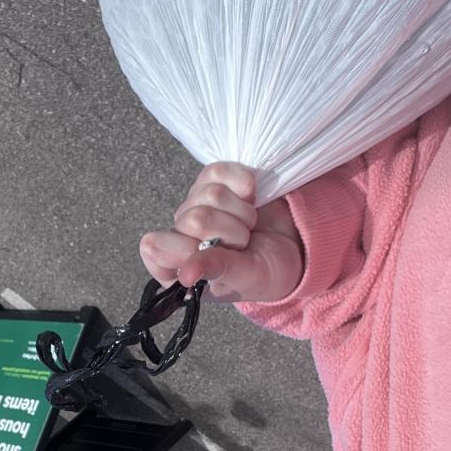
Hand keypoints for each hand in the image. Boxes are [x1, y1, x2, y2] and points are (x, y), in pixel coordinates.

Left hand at [139, 162, 302, 301]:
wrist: (294, 247)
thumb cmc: (264, 271)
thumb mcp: (245, 278)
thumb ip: (216, 271)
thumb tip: (186, 274)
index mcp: (176, 270)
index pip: (155, 250)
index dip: (185, 249)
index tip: (214, 254)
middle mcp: (179, 235)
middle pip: (194, 219)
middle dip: (230, 233)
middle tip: (243, 244)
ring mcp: (194, 204)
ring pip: (211, 194)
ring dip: (241, 214)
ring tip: (247, 227)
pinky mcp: (211, 179)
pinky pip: (220, 172)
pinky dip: (244, 185)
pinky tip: (249, 200)